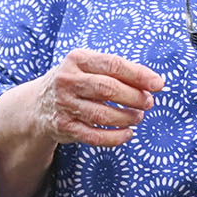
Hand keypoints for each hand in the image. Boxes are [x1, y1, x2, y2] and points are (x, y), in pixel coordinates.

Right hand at [22, 49, 166, 148]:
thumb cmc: (75, 82)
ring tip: (138, 117)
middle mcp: (67, 80)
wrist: (38, 105)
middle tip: (148, 103)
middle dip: (134, 97)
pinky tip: (127, 133)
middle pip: (108, 89)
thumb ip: (116, 71)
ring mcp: (64, 105)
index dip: (139, 75)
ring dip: (127, 117)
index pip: (113, 65)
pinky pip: (95, 136)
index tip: (158, 84)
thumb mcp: (88, 67)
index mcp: (77, 59)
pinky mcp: (64, 127)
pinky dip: (115, 137)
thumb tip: (153, 82)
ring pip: (102, 114)